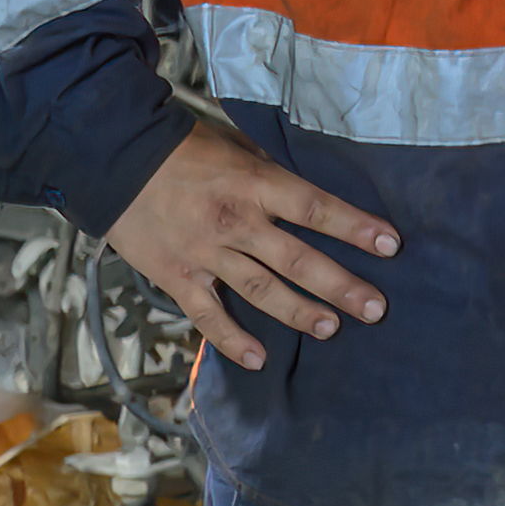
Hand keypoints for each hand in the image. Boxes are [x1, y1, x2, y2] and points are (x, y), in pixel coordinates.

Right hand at [101, 118, 398, 370]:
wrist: (113, 160)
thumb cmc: (183, 149)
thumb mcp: (237, 145)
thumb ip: (272, 171)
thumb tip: (308, 186)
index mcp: (255, 185)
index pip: (317, 208)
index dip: (355, 227)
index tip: (391, 245)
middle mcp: (235, 223)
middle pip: (298, 259)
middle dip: (341, 286)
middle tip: (375, 308)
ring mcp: (206, 254)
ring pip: (261, 290)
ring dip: (299, 313)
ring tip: (332, 329)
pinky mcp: (176, 277)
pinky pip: (208, 316)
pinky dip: (232, 341)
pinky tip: (259, 360)